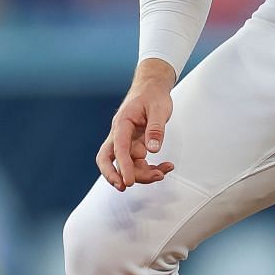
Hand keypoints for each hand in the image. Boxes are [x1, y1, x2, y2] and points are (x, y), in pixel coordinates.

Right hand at [97, 59, 177, 190]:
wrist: (152, 87)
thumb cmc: (152, 95)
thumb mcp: (158, 109)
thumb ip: (156, 129)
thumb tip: (153, 149)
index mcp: (122, 123)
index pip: (119, 148)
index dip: (122, 166)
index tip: (128, 182)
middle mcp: (120, 134)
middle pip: (108, 159)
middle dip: (113, 175)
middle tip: (125, 186)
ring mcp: (126, 141)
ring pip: (127, 164)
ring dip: (142, 174)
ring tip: (163, 172)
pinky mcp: (135, 146)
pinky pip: (139, 163)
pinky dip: (151, 168)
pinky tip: (166, 167)